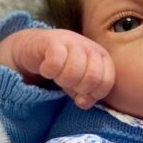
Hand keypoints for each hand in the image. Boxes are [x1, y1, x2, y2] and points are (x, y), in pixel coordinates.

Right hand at [0, 29, 114, 108]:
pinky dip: (48, 72)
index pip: (106, 82)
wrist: (36, 47)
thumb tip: (83, 102)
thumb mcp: (78, 84)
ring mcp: (72, 41)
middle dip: (78, 88)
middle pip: (92, 78)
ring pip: (74, 72)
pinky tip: (45, 69)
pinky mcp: (53, 40)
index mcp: (102, 57)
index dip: (93, 94)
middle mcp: (90, 47)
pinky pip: (55, 63)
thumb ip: (87, 96)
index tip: (81, 93)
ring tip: (56, 76)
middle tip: (67, 83)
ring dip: (62, 80)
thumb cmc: (63, 67)